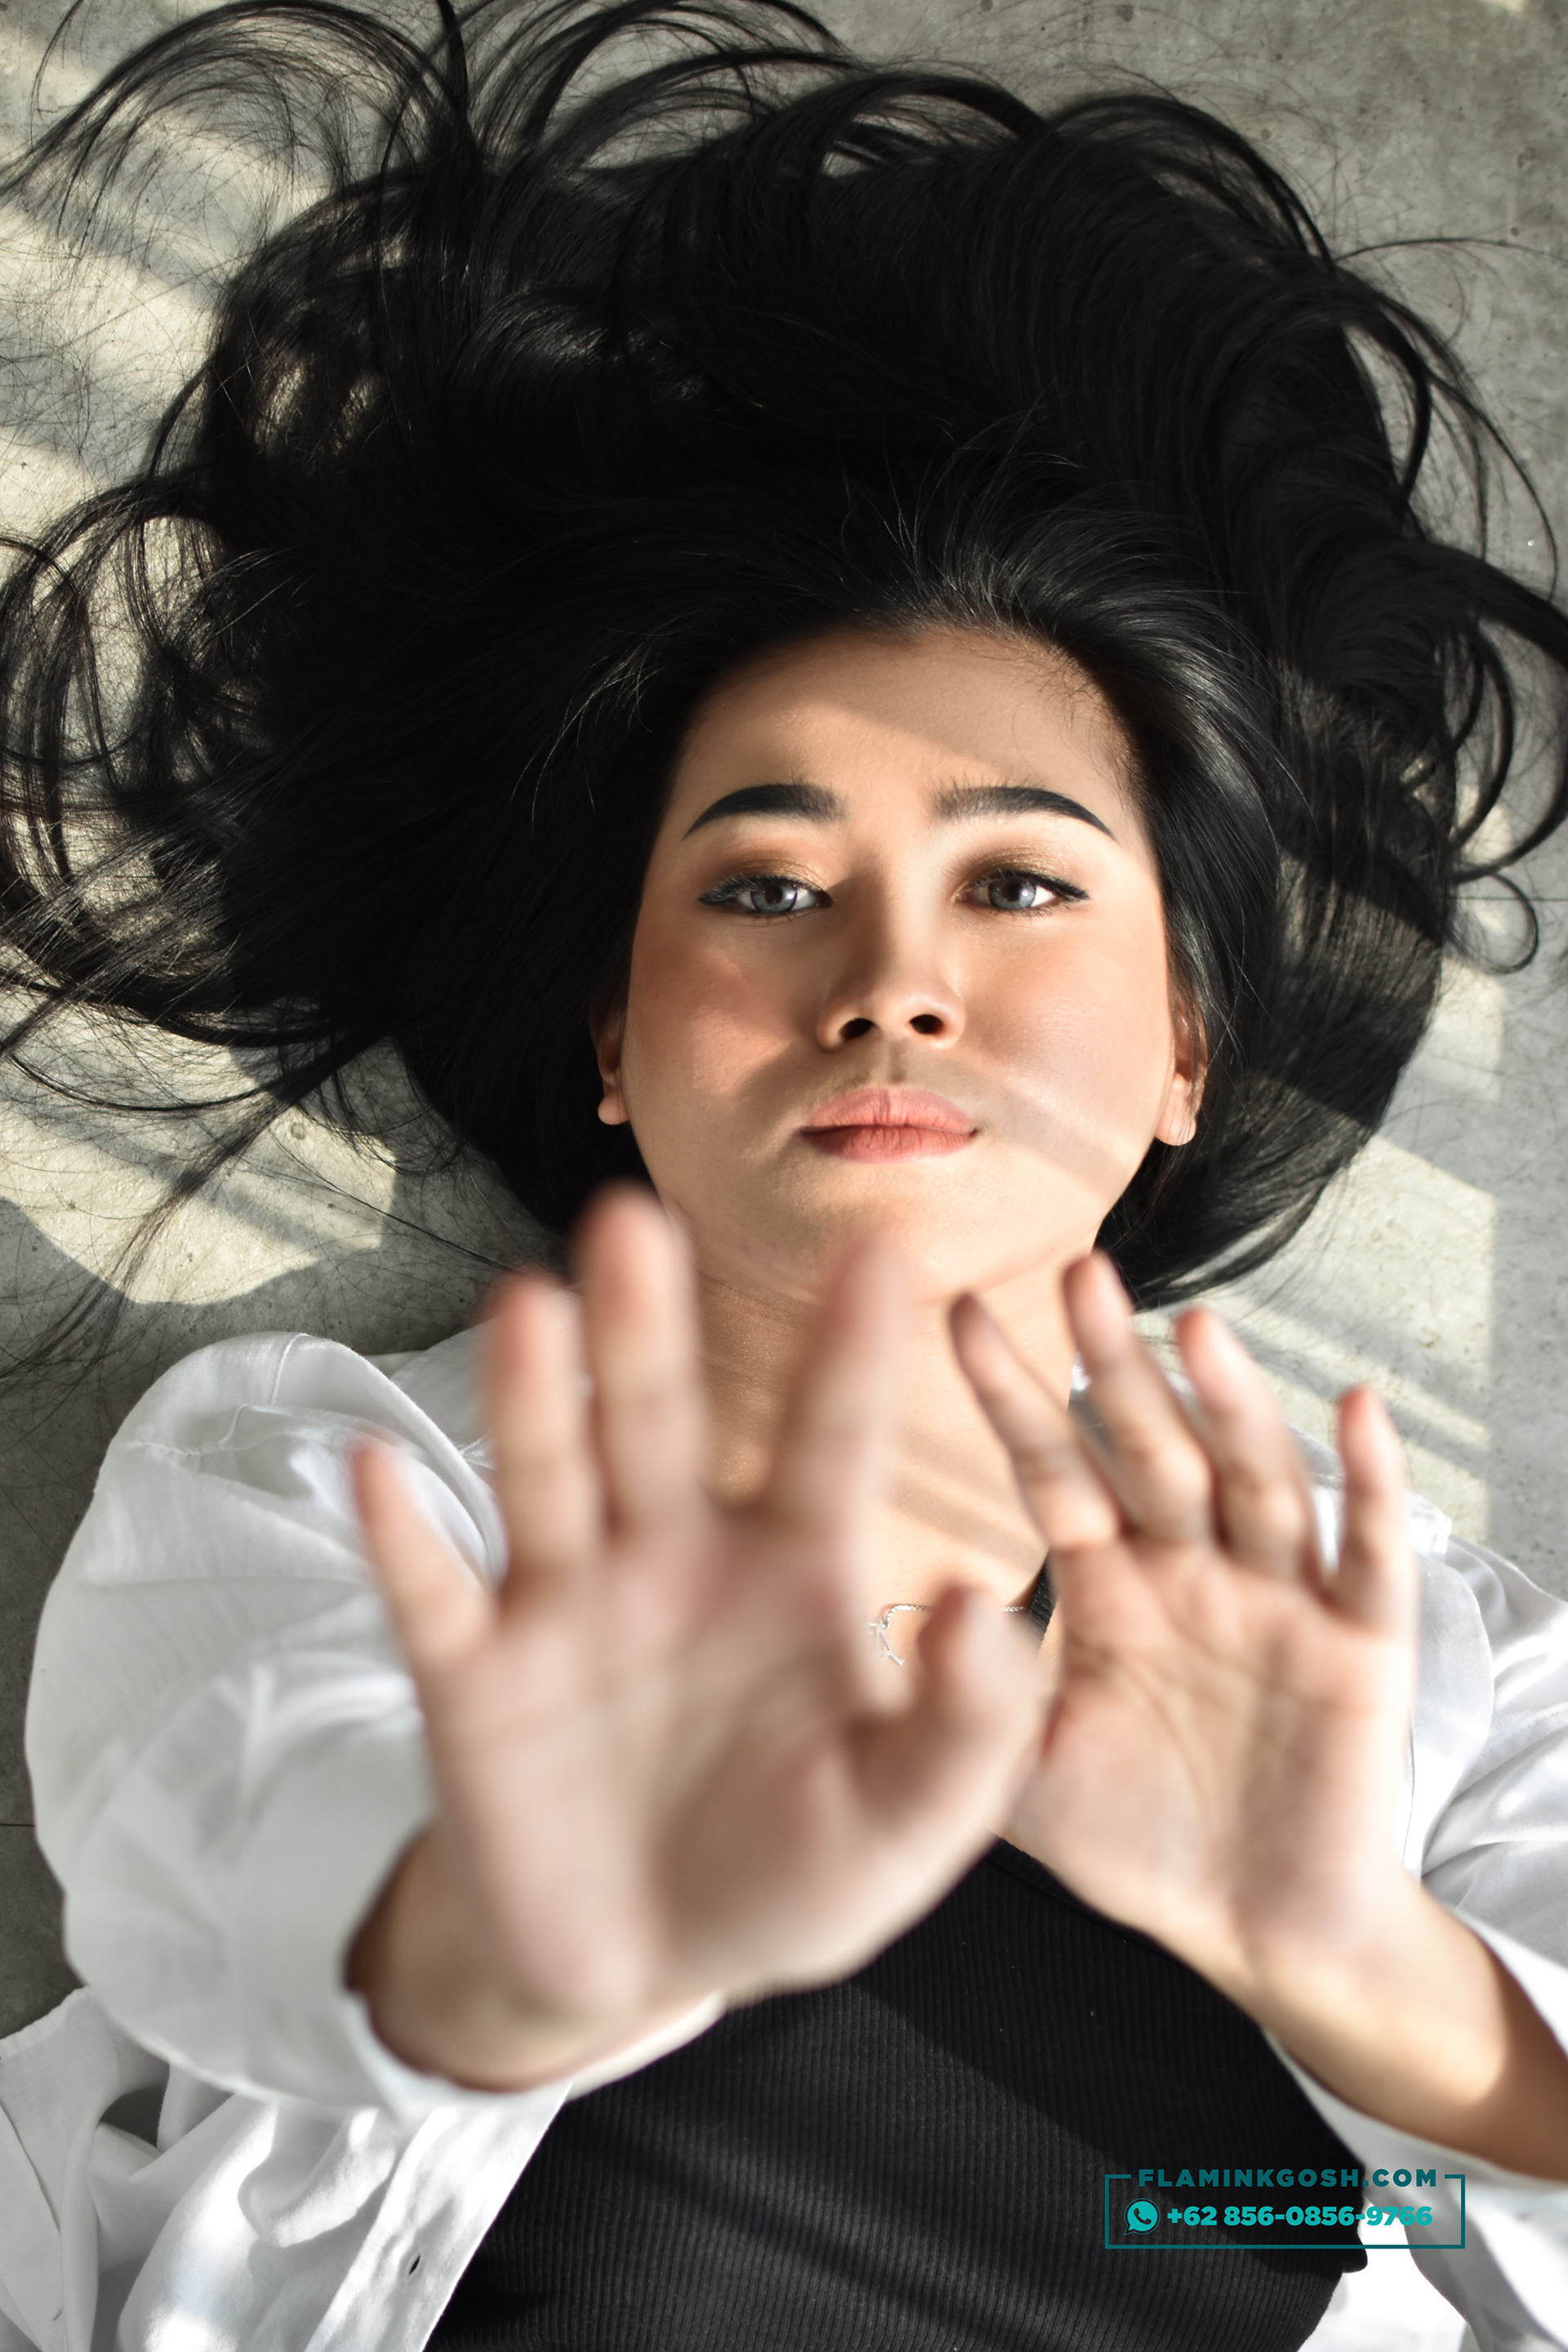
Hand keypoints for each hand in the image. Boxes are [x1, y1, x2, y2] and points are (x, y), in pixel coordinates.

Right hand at [348, 1187, 1039, 2089]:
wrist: (640, 1965)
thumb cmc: (793, 1872)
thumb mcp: (907, 1819)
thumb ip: (966, 1727)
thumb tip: (989, 1602)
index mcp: (795, 1567)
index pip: (829, 1441)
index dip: (852, 1354)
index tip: (880, 1255)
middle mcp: (676, 1554)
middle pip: (659, 1421)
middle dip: (648, 1327)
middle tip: (638, 1218)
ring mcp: (568, 1603)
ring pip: (549, 1476)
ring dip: (534, 1396)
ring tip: (528, 1304)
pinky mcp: (475, 1675)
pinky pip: (434, 1597)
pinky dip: (404, 1538)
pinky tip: (379, 1466)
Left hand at [951, 1252, 1417, 2004]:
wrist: (1253, 1930)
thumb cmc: (1136, 1842)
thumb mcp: (1023, 1779)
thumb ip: (965, 1711)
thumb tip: (897, 1628)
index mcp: (1110, 1583)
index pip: (1053, 1469)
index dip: (1011, 1395)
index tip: (958, 1310)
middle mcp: (1192, 1569)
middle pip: (1151, 1446)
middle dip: (1116, 1362)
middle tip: (1078, 1270)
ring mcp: (1278, 1599)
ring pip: (1254, 1480)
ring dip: (1232, 1404)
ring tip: (1198, 1326)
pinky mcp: (1361, 1649)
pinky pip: (1369, 1557)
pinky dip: (1370, 1486)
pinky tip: (1353, 1411)